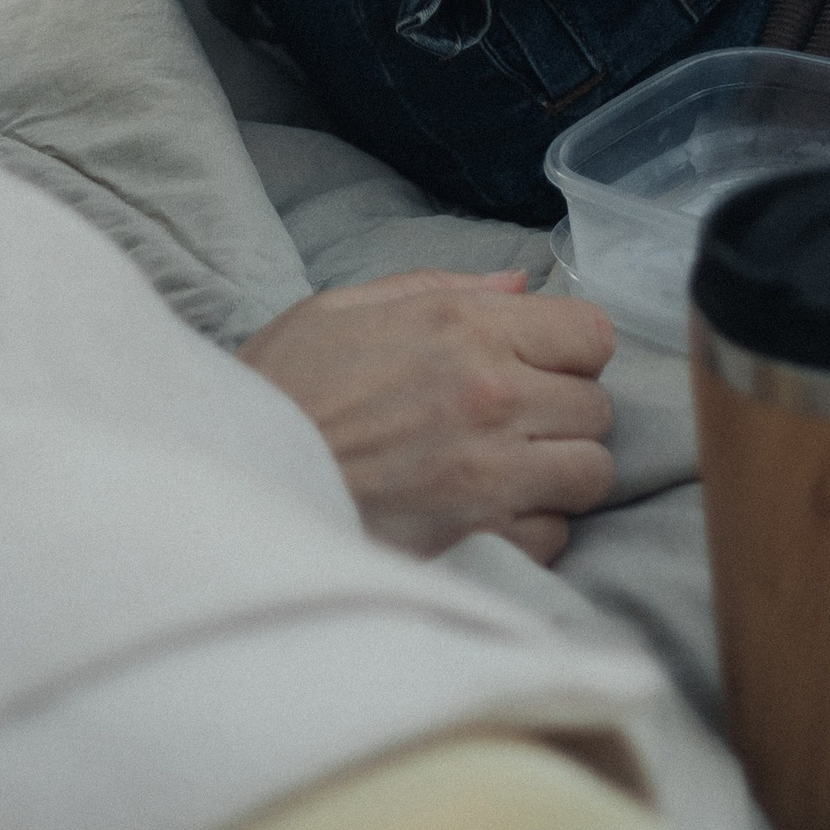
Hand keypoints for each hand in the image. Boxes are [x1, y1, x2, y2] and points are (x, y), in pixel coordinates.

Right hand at [239, 268, 615, 565]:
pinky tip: (487, 512)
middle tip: (518, 417)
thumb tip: (519, 285)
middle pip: (599, 407)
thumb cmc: (281, 388)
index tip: (544, 360)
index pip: (591, 334)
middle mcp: (492, 400)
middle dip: (567, 409)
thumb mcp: (343, 308)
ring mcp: (490, 478)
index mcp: (464, 329)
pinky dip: (534, 528)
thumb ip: (442, 288)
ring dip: (562, 471)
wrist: (231, 479)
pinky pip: (554, 537)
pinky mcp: (479, 544)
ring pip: (592, 474)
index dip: (572, 347)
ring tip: (512, 468)